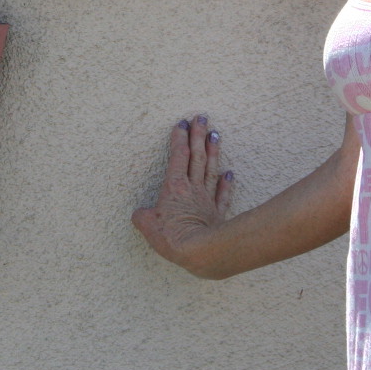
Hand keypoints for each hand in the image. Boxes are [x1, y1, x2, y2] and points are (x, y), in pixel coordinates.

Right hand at [131, 115, 233, 270]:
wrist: (200, 251)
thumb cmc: (172, 237)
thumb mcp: (147, 226)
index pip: (178, 156)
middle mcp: (192, 188)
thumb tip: (140, 215)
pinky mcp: (217, 213)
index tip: (182, 124)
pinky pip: (223, 195)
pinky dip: (226, 183)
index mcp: (174, 187)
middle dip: (198, 136)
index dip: (179, 139)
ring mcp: (207, 199)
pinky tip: (229, 173)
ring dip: (213, 151)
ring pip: (211, 169)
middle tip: (201, 117)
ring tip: (215, 133)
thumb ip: (142, 216)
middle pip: (197, 156)